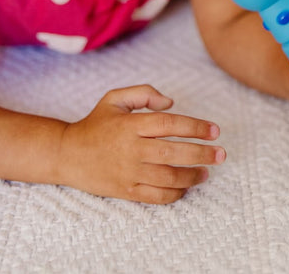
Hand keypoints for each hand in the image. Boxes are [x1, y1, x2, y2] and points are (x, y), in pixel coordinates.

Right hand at [58, 84, 224, 203]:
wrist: (67, 154)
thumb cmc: (96, 123)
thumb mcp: (115, 98)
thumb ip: (144, 92)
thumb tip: (170, 102)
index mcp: (132, 124)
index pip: (171, 124)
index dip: (196, 126)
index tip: (215, 130)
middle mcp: (132, 149)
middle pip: (174, 152)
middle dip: (202, 153)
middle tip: (221, 153)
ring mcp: (129, 172)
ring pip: (168, 177)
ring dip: (192, 175)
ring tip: (207, 171)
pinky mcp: (125, 190)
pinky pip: (155, 196)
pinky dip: (175, 194)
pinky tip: (186, 186)